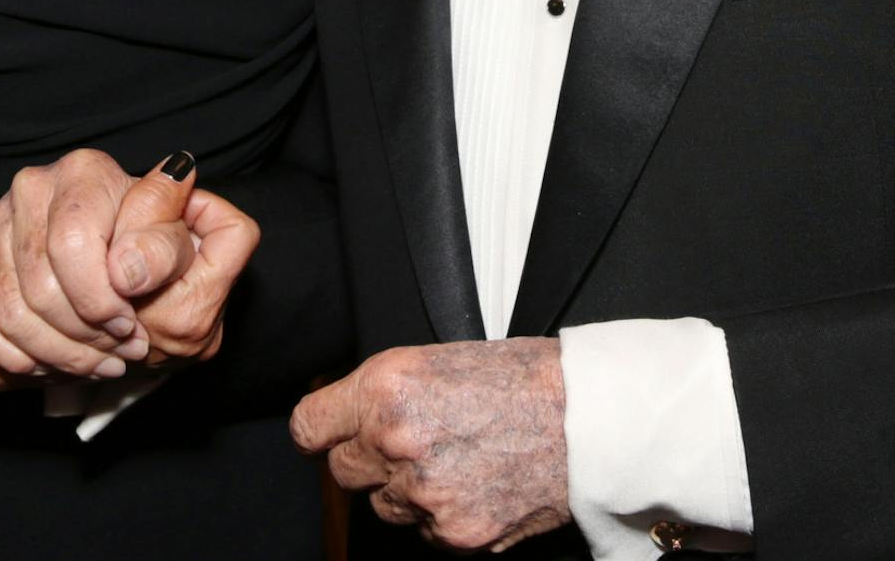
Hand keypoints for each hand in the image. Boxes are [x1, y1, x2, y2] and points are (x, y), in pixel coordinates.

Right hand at [0, 149, 257, 380]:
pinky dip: (14, 356)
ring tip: (96, 365)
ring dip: (55, 353)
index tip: (129, 326)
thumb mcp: (175, 244)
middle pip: (39, 285)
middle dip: (83, 336)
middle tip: (118, 355)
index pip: (71, 245)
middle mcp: (32, 185)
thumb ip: (164, 250)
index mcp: (85, 171)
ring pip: (9, 310)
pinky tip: (51, 365)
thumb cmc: (144, 245)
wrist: (108, 252)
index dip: (99, 299)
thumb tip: (128, 272)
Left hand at [291, 339, 570, 551]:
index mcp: (385, 388)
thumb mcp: (435, 361)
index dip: (322, 429)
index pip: (308, 427)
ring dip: (406, 489)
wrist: (585, 419)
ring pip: (384, 505)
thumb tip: (345, 418)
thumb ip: (381, 393)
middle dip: (368, 459)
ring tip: (457, 458)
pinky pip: (424, 532)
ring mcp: (423, 493)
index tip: (329, 433)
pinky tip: (476, 483)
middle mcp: (395, 441)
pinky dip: (442, 516)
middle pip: (342, 470)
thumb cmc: (519, 379)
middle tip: (412, 441)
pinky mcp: (453, 533)